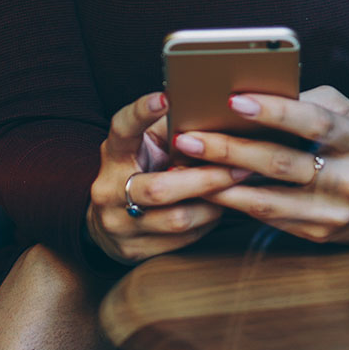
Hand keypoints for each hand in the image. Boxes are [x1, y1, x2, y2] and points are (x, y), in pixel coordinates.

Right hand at [86, 91, 253, 264]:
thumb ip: (170, 129)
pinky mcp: (133, 251)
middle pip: (159, 188)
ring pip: (177, 219)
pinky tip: (220, 207)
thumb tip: (211, 108)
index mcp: (113, 154)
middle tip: (240, 166)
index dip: (142, 112)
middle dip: (204, 179)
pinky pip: (182, 240)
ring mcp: (119, 225)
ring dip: (213, 203)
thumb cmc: (140, 168)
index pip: (123, 129)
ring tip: (235, 187)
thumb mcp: (145, 145)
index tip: (166, 98)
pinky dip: (207, 222)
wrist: (108, 222)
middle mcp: (109, 190)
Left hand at [177, 85, 348, 244]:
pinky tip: (211, 190)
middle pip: (281, 162)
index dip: (274, 110)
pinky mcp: (322, 234)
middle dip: (229, 149)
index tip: (234, 99)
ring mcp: (336, 211)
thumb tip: (258, 94)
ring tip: (187, 167)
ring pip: (270, 198)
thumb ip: (310, 102)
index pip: (313, 121)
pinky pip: (272, 218)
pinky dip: (238, 204)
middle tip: (188, 137)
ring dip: (223, 183)